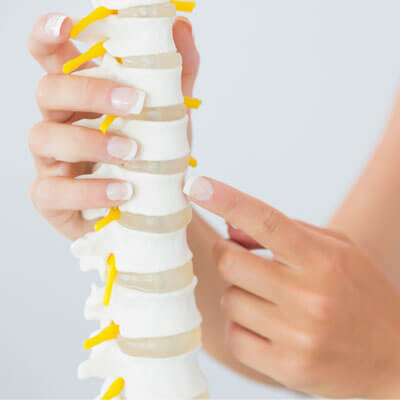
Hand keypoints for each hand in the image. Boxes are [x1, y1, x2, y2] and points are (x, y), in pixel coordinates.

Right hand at [28, 13, 199, 239]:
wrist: (154, 208)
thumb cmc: (153, 158)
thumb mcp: (171, 116)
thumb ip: (177, 73)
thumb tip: (181, 24)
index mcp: (82, 98)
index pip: (51, 58)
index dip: (48, 36)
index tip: (67, 25)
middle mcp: (60, 123)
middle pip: (48, 90)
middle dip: (89, 92)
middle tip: (135, 103)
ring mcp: (52, 162)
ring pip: (43, 137)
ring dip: (89, 142)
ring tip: (131, 152)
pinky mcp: (52, 199)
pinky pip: (51, 192)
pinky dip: (88, 191)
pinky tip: (121, 192)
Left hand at [184, 176, 399, 397]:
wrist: (395, 358)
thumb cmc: (361, 294)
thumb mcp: (336, 250)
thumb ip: (285, 231)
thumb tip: (231, 228)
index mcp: (324, 259)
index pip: (267, 220)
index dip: (228, 200)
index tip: (199, 185)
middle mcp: (310, 296)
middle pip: (231, 262)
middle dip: (228, 256)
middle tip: (243, 259)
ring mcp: (298, 335)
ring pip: (229, 300)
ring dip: (238, 294)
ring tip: (266, 299)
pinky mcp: (287, 368)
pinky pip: (234, 337)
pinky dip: (241, 327)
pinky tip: (265, 326)